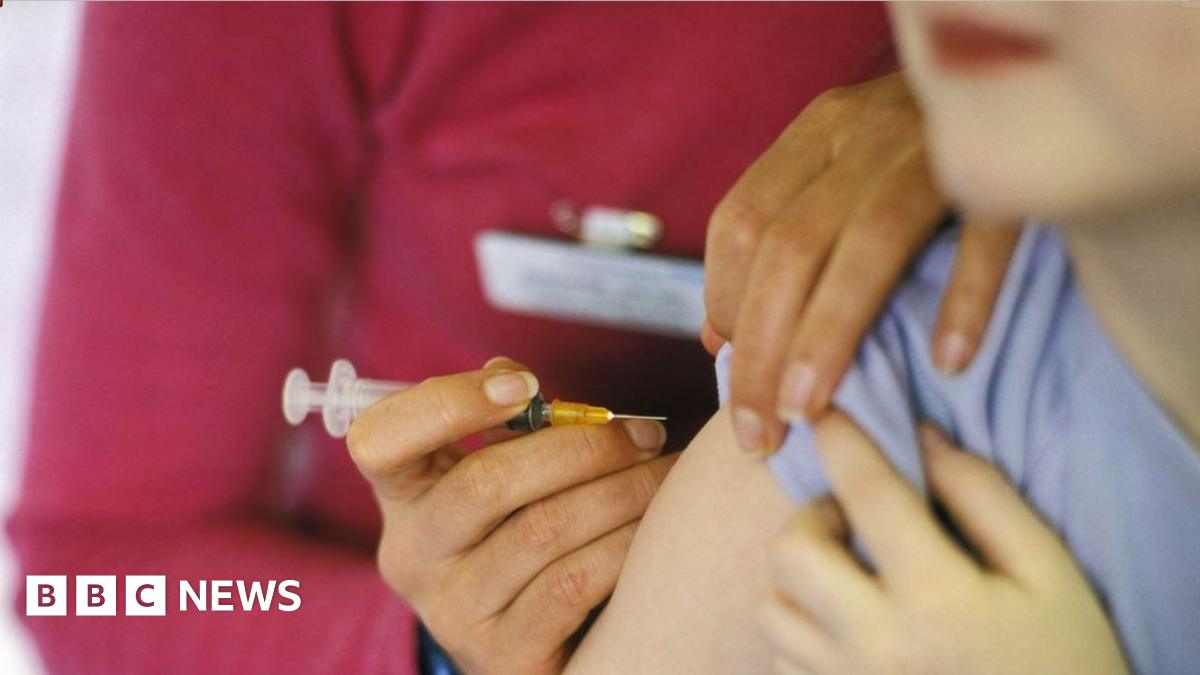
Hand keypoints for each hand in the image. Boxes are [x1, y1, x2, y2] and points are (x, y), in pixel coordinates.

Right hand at [346, 357, 673, 674]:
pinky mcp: (502, 656)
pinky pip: (572, 585)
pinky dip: (624, 546)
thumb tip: (513, 375)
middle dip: (582, 448)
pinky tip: (656, 529)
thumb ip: (504, 422)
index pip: (380, 440)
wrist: (535, 643)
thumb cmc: (522, 531)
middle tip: (646, 434)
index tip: (525, 386)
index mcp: (404, 495)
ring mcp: (452, 612)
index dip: (449, 404)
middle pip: (485, 484)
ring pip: (543, 531)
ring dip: (621, 493)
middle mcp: (413, 556)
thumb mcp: (498, 475)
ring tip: (667, 475)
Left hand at [703, 71, 1018, 452]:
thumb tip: (718, 340)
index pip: (740, 221)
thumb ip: (779, 241)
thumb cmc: (916, 148)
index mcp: (818, 133)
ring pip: (867, 241)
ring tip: (809, 413)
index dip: (724, 304)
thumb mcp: (840, 172)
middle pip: (790, 245)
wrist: (1029, 73)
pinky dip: (966, 297)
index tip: (732, 376)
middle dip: (761, 350)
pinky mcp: (1014, 164)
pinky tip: (948, 363)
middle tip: (758, 434)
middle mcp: (866, 131)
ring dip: (829, 335)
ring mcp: (938, 144)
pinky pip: (986, 234)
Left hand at [759, 420, 1128, 674]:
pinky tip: (845, 634)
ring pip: (772, 611)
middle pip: (792, 552)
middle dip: (812, 519)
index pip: (868, 494)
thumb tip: (923, 439)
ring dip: (798, 582)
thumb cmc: (1065, 664)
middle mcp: (874, 644)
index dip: (843, 440)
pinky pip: (780, 663)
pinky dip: (800, 637)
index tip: (828, 411)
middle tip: (851, 521)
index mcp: (936, 598)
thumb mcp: (1049, 577)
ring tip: (845, 581)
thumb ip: (985, 500)